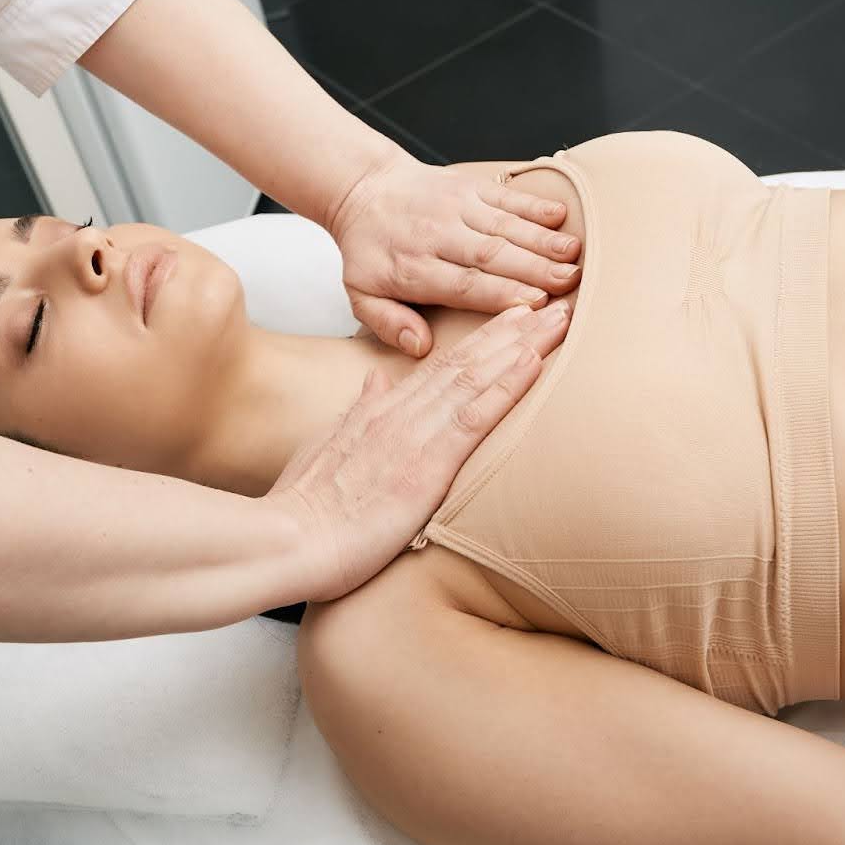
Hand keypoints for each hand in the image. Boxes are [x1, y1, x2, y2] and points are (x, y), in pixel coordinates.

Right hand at [267, 299, 571, 600]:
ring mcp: (414, 437)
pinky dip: (506, 386)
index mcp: (380, 414)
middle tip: (553, 304)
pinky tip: (533, 363)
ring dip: (520, 346)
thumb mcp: (325, 449)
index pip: (438, 366)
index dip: (480, 340)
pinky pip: (474, 418)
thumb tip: (375, 382)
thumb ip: (356, 413)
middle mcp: (400, 415)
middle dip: (511, 331)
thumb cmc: (304, 510)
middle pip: (465, 361)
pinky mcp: (426, 467)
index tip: (512, 318)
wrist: (287, 540)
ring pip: (475, 377)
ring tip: (557, 319)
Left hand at [326, 150, 582, 355]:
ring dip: (542, 239)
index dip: (500, 293)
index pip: (463, 284)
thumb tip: (419, 347)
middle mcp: (437, 235)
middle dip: (533, 268)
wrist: (364, 189)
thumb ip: (389, 323)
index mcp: (412, 268)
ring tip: (573, 254)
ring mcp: (455, 207)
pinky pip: (505, 196)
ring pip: (503, 225)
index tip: (534, 304)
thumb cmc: (371, 250)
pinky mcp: (469, 187)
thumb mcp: (362, 295)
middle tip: (569, 283)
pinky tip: (559, 216)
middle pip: (491, 255)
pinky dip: (533, 205)